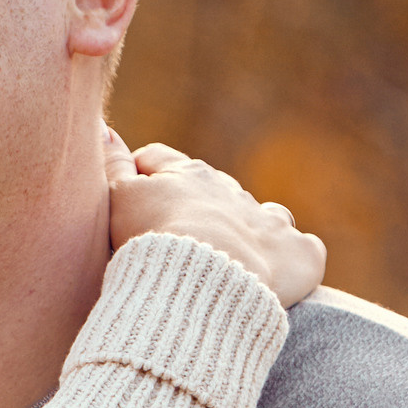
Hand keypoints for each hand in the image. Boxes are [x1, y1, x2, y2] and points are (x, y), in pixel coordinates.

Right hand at [105, 130, 325, 307]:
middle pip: (216, 190)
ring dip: (254, 229)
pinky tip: (280, 275)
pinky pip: (304, 249)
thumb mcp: (118, 201)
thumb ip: (112, 165)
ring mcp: (270, 221)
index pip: (161, 162)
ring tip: (239, 258)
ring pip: (266, 215)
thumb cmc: (154, 241)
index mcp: (188, 175)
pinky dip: (293, 258)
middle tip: (182, 243)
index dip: (145, 176)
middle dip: (202, 209)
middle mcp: (233, 192)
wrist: (205, 279)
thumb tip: (104, 128)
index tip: (134, 201)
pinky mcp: (299, 254)